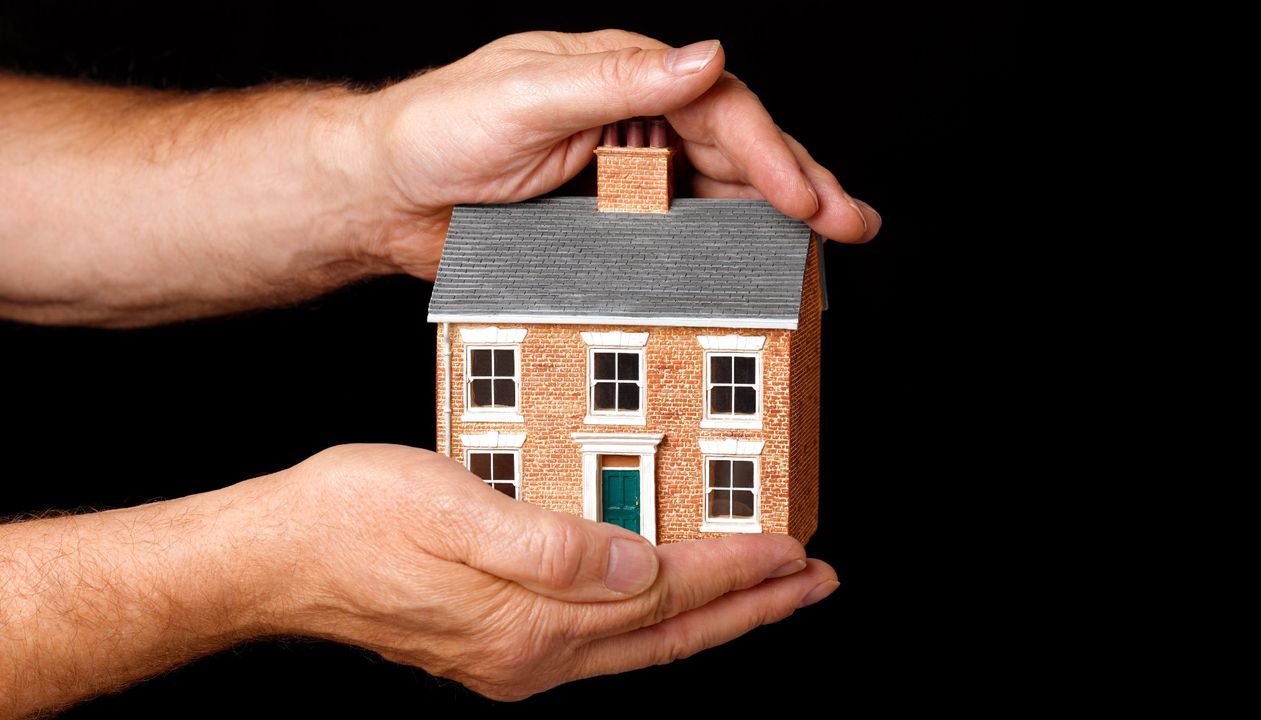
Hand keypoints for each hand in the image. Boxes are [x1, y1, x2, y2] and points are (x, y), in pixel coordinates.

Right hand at [262, 444, 837, 699]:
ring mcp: (514, 659)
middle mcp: (533, 654)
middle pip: (668, 634)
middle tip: (814, 581)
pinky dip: (653, 617)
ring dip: (710, 616)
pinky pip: (601, 638)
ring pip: (640, 642)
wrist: (274, 558)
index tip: (794, 549)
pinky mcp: (495, 646)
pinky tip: (662, 595)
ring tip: (764, 591)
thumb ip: (551, 546)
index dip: (735, 572)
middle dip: (750, 609)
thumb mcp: (452, 510)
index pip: (663, 596)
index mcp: (532, 620)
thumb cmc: (353, 519)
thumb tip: (639, 567)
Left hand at [353, 30, 880, 278]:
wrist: (382, 195)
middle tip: (850, 223)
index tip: (803, 199)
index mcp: (618, 74)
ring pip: (717, 192)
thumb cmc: (436, 132)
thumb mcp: (523, 98)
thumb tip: (707, 58)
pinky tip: (756, 267)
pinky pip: (678, 232)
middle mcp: (630, 117)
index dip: (768, 152)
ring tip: (829, 247)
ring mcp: (623, 170)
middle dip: (798, 185)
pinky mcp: (607, 219)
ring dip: (774, 220)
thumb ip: (616, 82)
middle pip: (734, 149)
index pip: (716, 107)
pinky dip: (722, 248)